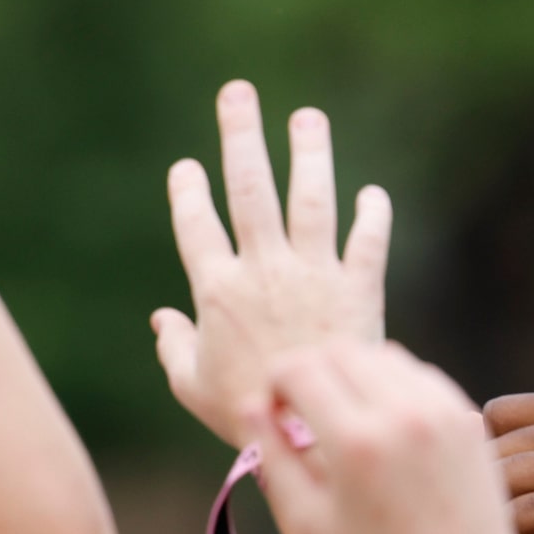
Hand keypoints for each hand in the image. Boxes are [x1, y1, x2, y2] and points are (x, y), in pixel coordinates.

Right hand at [155, 83, 391, 447]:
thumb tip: (161, 319)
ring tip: (307, 117)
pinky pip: (367, 242)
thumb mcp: (192, 388)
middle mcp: (264, 272)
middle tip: (237, 93)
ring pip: (310, 199)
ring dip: (309, 153)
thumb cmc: (245, 419)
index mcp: (217, 290)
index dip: (188, 190)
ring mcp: (314, 277)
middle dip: (241, 135)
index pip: (195, 222)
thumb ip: (173, 348)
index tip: (187, 167)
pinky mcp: (359, 292)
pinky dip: (372, 216)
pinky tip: (370, 193)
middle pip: (249, 188)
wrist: (312, 440)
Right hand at [250, 342, 526, 533]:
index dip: (275, 380)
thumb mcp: (310, 520)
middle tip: (304, 407)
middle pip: (338, 351)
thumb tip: (249, 403)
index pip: (299, 369)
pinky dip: (391, 383)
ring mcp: (440, 412)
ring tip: (343, 415)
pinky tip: (382, 421)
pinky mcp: (465, 416)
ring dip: (351, 371)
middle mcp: (401, 416)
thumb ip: (273, 457)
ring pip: (380, 355)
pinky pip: (418, 373)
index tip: (276, 409)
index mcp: (355, 443)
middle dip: (310, 369)